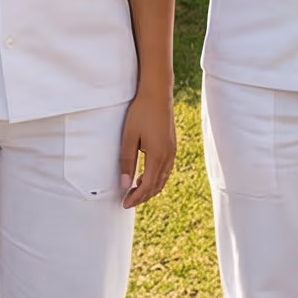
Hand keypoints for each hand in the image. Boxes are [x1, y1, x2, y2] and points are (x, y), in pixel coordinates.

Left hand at [119, 93, 177, 208]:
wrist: (157, 93)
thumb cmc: (141, 112)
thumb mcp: (129, 137)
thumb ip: (126, 161)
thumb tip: (124, 185)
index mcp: (158, 156)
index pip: (148, 186)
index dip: (136, 198)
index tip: (125, 204)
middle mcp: (168, 156)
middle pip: (157, 186)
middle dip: (143, 196)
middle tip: (128, 201)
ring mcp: (172, 151)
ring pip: (163, 178)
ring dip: (150, 188)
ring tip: (135, 191)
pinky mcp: (172, 146)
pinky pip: (166, 169)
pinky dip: (156, 178)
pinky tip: (146, 176)